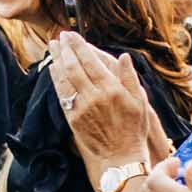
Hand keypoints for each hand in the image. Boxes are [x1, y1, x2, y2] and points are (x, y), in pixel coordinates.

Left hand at [50, 32, 163, 175]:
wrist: (120, 156)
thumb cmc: (134, 128)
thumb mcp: (140, 101)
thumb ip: (130, 77)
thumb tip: (123, 56)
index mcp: (112, 89)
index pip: (90, 61)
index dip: (79, 46)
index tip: (71, 35)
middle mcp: (94, 96)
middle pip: (74, 67)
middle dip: (65, 49)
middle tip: (59, 36)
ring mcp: (81, 108)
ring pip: (64, 79)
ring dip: (56, 60)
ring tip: (52, 47)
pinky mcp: (72, 119)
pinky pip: (61, 94)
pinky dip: (56, 79)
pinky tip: (53, 69)